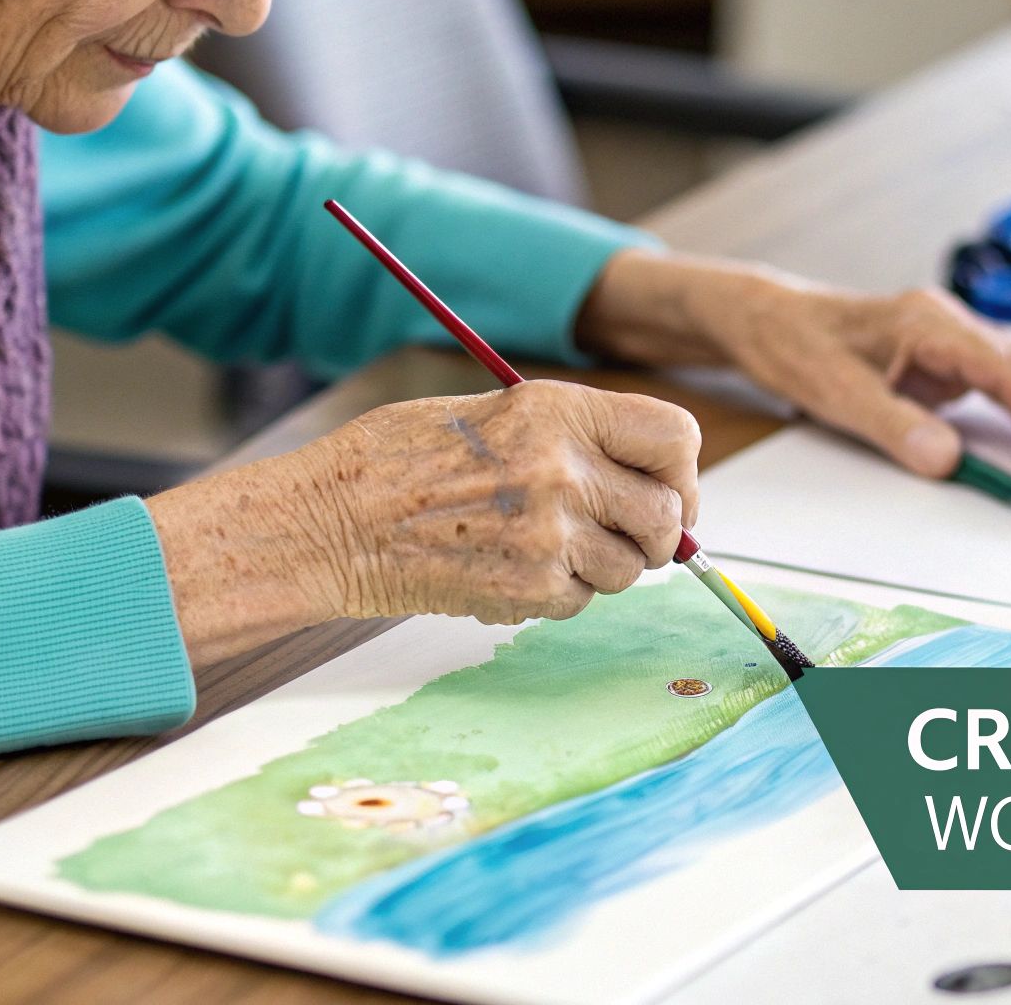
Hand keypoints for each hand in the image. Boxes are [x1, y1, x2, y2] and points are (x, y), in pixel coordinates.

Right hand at [148, 381, 699, 663]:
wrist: (330, 523)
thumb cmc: (401, 461)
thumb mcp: (496, 413)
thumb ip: (577, 437)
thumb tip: (652, 479)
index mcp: (557, 410)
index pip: (675, 437)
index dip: (681, 471)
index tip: (668, 490)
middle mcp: (562, 469)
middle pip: (668, 516)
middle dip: (655, 534)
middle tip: (621, 534)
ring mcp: (548, 534)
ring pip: (630, 568)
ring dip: (602, 566)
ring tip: (541, 545)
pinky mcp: (530, 590)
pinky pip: (583, 601)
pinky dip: (559, 594)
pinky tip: (508, 567)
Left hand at [576, 250, 1010, 477]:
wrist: (764, 319)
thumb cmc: (793, 344)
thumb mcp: (833, 390)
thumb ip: (892, 425)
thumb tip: (946, 461)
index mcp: (929, 322)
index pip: (1006, 372)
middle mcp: (947, 324)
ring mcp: (948, 339)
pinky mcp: (941, 358)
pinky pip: (997, 384)